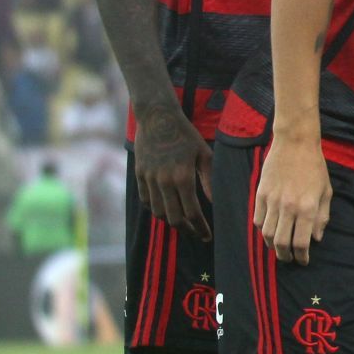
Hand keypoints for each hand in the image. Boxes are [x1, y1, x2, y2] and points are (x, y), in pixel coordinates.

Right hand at [134, 104, 212, 239]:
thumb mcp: (204, 154)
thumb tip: (214, 201)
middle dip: (187, 230)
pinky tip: (167, 210)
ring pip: (158, 212)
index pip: (192, 212)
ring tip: (184, 224)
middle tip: (198, 234)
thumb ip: (209, 179)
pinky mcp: (138, 175)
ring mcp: (148, 179)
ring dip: (171, 221)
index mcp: (183, 177)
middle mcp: (163, 181)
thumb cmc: (186, 135)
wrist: (157, 118)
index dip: (200, 227)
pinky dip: (156, 209)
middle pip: (173, 218)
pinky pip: (146, 200)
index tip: (208, 235)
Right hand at [252, 135, 330, 264]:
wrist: (295, 144)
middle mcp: (288, 207)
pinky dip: (263, 230)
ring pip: (267, 234)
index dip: (301, 256)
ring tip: (278, 249)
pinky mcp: (260, 194)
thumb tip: (316, 239)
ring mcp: (271, 201)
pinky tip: (269, 232)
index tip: (303, 261)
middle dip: (285, 256)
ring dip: (272, 246)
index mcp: (307, 208)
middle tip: (289, 259)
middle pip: (281, 243)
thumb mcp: (326, 192)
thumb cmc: (315, 167)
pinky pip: (258, 219)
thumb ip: (322, 217)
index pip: (301, 242)